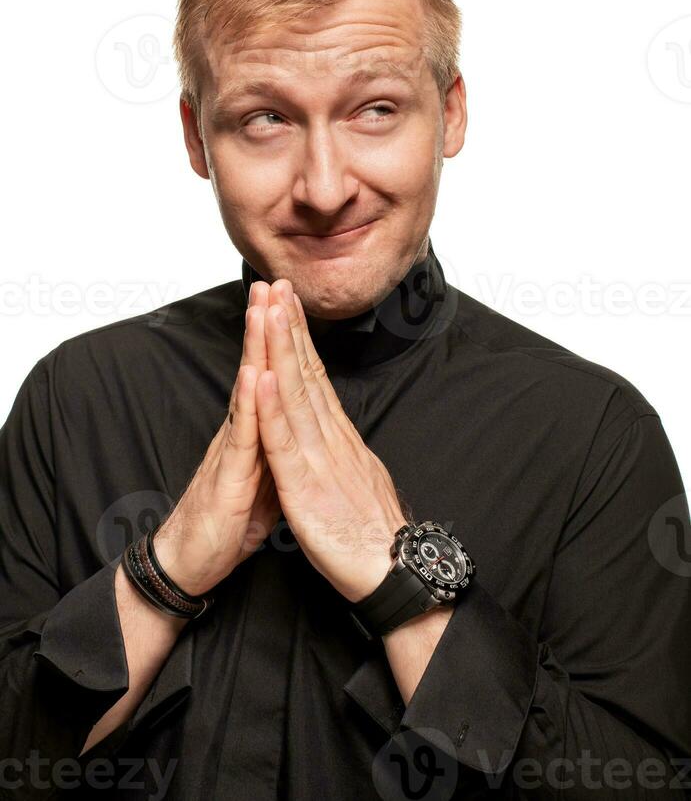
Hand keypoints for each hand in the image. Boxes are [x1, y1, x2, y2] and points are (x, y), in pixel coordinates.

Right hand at [153, 283, 280, 594]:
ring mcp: (234, 448)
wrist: (193, 561)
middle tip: (274, 282)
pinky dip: (250, 404)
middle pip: (259, 368)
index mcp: (258, 430)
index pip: (273, 375)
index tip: (292, 301)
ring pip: (248, 390)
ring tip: (263, 309)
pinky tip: (256, 375)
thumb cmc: (229, 519)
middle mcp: (243, 430)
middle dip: (267, 324)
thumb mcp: (268, 477)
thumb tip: (300, 428)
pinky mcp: (228, 475)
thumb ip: (281, 446)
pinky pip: (242, 435)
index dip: (283, 339)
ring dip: (257, 348)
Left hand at [254, 278, 408, 602]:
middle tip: (278, 285)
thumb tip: (336, 433)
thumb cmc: (372, 533)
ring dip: (280, 349)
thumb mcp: (356, 480)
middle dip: (288, 326)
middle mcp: (330, 436)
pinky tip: (264, 375)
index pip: (315, 377)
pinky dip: (274, 406)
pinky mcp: (306, 484)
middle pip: (305, 373)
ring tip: (270, 310)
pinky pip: (286, 440)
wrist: (392, 570)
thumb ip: (341, 452)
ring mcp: (318, 456)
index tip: (288, 305)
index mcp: (338, 437)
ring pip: (295, 394)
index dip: (299, 339)